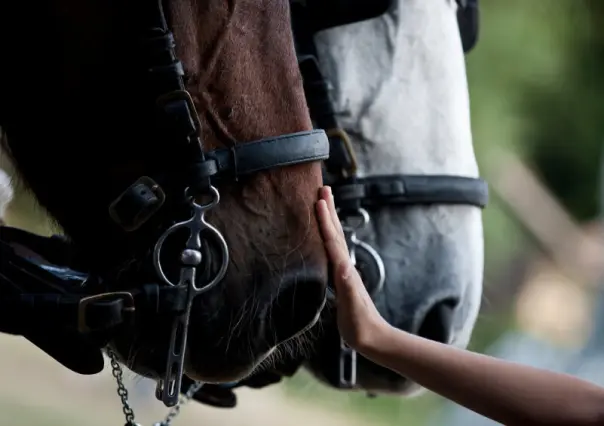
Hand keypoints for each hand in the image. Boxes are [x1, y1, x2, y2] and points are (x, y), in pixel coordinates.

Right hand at [315, 186, 389, 351]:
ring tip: (322, 203)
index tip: (319, 200)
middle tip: (323, 189)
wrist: (372, 337)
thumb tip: (343, 266)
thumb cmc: (360, 325)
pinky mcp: (341, 279)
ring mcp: (344, 271)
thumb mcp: (353, 307)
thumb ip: (349, 287)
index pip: (333, 240)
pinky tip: (324, 237)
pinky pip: (332, 251)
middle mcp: (345, 266)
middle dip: (329, 210)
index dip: (325, 221)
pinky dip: (327, 238)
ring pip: (335, 239)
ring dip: (329, 220)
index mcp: (345, 270)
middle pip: (336, 232)